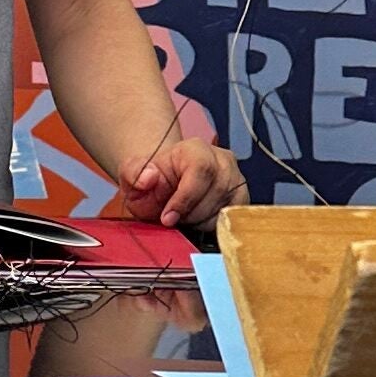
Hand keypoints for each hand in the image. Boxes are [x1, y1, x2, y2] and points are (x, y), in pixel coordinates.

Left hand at [122, 129, 247, 233]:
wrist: (166, 187)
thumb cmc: (153, 182)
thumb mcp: (133, 176)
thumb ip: (133, 173)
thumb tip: (148, 177)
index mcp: (196, 149)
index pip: (201, 170)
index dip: (184, 198)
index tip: (167, 218)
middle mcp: (222, 160)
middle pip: (215, 193)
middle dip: (190, 214)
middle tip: (174, 218)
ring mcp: (236, 180)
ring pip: (225, 210)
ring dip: (200, 222)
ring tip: (184, 217)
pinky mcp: (242, 199)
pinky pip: (232, 220)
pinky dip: (212, 227)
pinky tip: (198, 222)